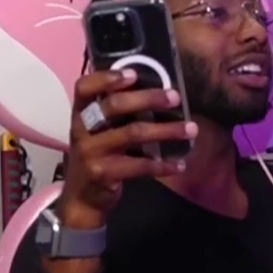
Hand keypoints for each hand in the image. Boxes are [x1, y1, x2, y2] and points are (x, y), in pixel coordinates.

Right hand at [57, 69, 193, 228]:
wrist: (83, 197)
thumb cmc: (99, 154)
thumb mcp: (100, 131)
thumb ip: (118, 112)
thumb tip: (159, 90)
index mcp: (81, 113)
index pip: (84, 87)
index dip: (106, 78)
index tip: (134, 74)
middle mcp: (82, 129)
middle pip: (114, 106)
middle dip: (148, 99)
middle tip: (176, 97)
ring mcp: (90, 151)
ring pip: (132, 133)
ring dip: (167, 130)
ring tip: (192, 129)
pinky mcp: (103, 173)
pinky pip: (139, 165)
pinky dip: (163, 164)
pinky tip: (180, 165)